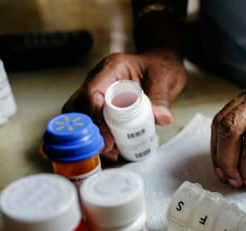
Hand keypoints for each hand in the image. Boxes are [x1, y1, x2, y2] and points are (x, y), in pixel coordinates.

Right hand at [62, 49, 185, 159]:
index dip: (96, 116)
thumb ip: (162, 98)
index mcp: (113, 67)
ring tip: (110, 150)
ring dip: (91, 134)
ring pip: (80, 114)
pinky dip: (97, 135)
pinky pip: (90, 119)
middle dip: (90, 129)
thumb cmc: (161, 68)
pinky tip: (111, 147)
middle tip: (108, 148)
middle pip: (79, 104)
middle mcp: (99, 77)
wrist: (162, 66)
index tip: (108, 137)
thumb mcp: (166, 79)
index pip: (93, 91)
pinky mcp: (100, 102)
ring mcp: (98, 90)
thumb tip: (162, 118)